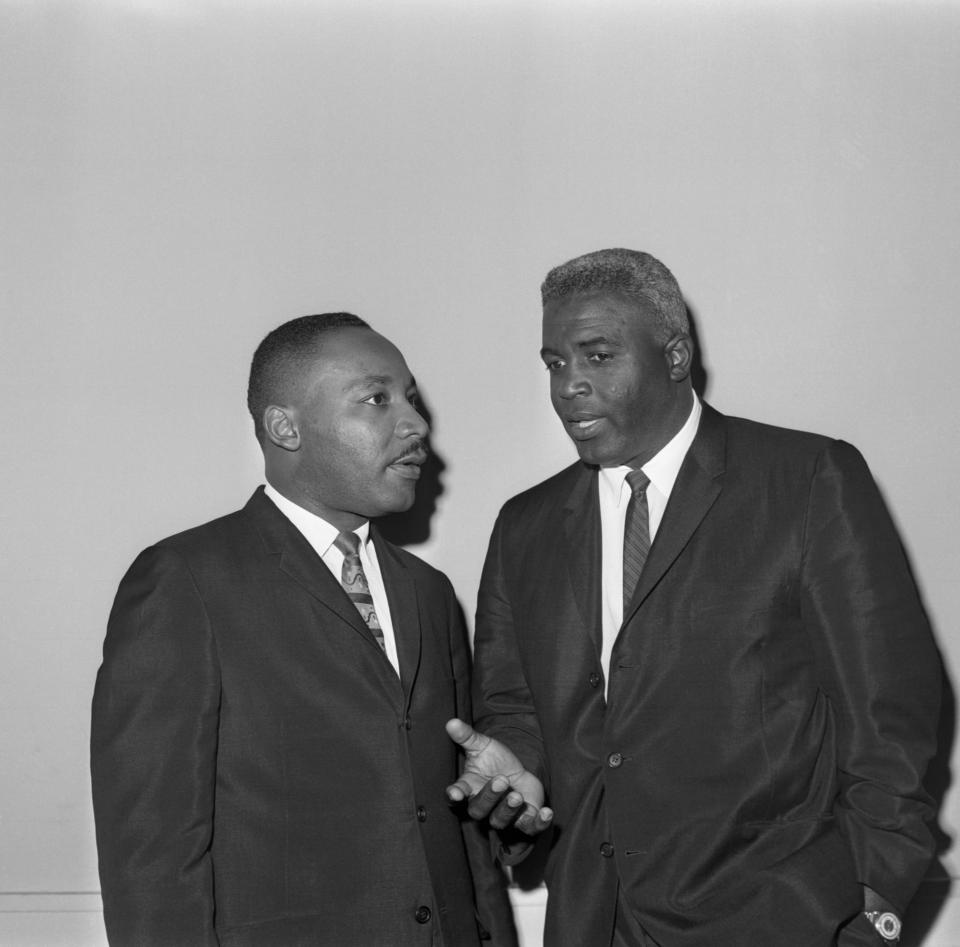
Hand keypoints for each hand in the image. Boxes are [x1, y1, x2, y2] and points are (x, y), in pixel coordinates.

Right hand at [445, 718, 552, 834]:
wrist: (518, 773)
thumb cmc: (495, 760)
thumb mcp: (482, 745)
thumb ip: (467, 736)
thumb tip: (451, 721)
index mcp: (469, 787)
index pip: (456, 795)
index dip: (454, 795)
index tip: (455, 793)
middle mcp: (483, 806)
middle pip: (479, 810)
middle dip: (490, 797)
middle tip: (501, 780)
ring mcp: (503, 816)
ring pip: (500, 821)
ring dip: (508, 810)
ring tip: (517, 796)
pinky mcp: (524, 821)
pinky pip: (529, 828)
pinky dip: (538, 823)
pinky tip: (546, 813)